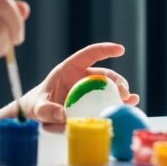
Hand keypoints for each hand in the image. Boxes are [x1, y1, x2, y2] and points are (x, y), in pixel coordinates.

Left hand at [20, 43, 139, 129]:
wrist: (36, 114)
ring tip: (131, 100)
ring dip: (121, 93)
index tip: (120, 49)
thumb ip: (46, 110)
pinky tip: (131, 105)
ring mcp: (87, 90)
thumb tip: (63, 116)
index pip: (88, 55)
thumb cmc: (35, 105)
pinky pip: (107, 101)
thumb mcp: (37, 107)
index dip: (104, 50)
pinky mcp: (91, 103)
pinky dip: (118, 103)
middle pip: (103, 74)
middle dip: (117, 80)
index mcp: (67, 70)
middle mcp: (80, 77)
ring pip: (108, 87)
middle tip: (124, 93)